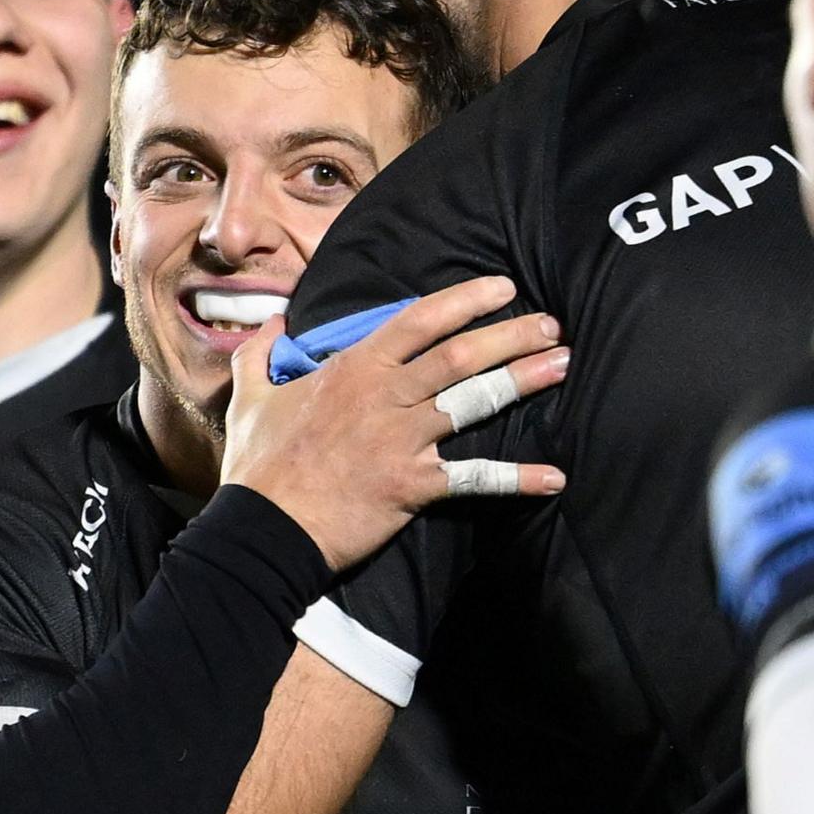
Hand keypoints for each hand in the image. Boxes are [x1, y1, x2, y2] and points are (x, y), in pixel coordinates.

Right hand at [221, 277, 567, 567]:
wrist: (267, 525)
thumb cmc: (259, 463)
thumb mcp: (251, 396)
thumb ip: (263, 353)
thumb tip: (273, 322)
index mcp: (354, 369)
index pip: (418, 320)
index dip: (465, 300)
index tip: (503, 287)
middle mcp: (386, 396)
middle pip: (459, 355)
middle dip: (510, 335)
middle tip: (551, 324)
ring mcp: (404, 440)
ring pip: (473, 401)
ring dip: (522, 380)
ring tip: (562, 364)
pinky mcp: (414, 485)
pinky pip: (475, 478)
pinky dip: (517, 479)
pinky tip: (555, 478)